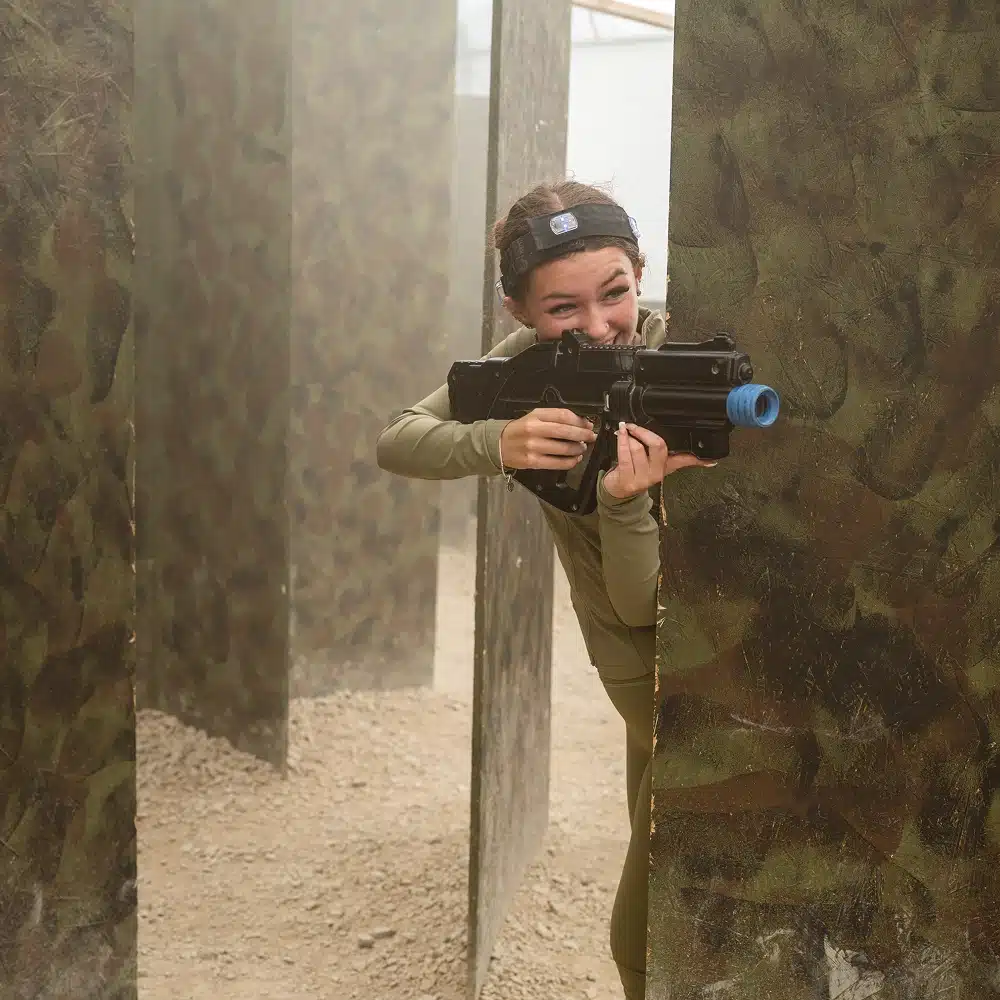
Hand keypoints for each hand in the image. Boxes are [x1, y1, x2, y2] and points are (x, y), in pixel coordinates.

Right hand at [499, 408, 597, 469]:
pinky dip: (570, 462)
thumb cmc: (520, 431)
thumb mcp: (534, 417)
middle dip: (583, 435)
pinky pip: (557, 463)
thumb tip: (580, 423)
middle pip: (565, 431)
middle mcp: (534, 430)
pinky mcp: (533, 462)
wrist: (499, 445)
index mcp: (535, 416)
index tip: (588, 425)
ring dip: (578, 449)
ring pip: (563, 448)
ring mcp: (533, 447)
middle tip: (591, 437)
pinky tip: (575, 459)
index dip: (579, 421)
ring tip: (582, 448)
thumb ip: (555, 418)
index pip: (563, 415)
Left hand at [602, 422, 716, 499]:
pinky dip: (621, 441)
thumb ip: (679, 458)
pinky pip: (625, 456)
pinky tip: (620, 434)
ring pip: (638, 449)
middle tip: (635, 425)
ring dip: (629, 436)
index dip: (698, 460)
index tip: (711, 459)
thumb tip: (706, 459)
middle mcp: (656, 474)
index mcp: (666, 467)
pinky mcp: (627, 479)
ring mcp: (642, 478)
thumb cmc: (638, 472)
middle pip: (658, 446)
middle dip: (645, 432)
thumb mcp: (659, 464)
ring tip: (625, 431)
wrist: (619, 490)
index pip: (684, 460)